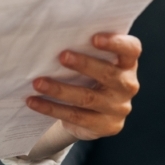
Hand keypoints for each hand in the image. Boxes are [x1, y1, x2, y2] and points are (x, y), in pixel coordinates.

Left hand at [26, 33, 141, 140]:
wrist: (92, 116)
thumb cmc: (89, 78)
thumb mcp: (93, 64)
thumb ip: (84, 51)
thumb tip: (52, 38)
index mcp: (127, 64)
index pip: (130, 50)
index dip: (116, 43)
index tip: (94, 38)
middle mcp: (127, 85)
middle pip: (108, 74)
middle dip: (84, 64)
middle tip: (61, 56)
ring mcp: (118, 108)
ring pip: (87, 98)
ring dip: (60, 89)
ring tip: (38, 83)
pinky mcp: (104, 125)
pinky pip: (75, 116)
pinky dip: (51, 108)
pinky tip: (33, 102)